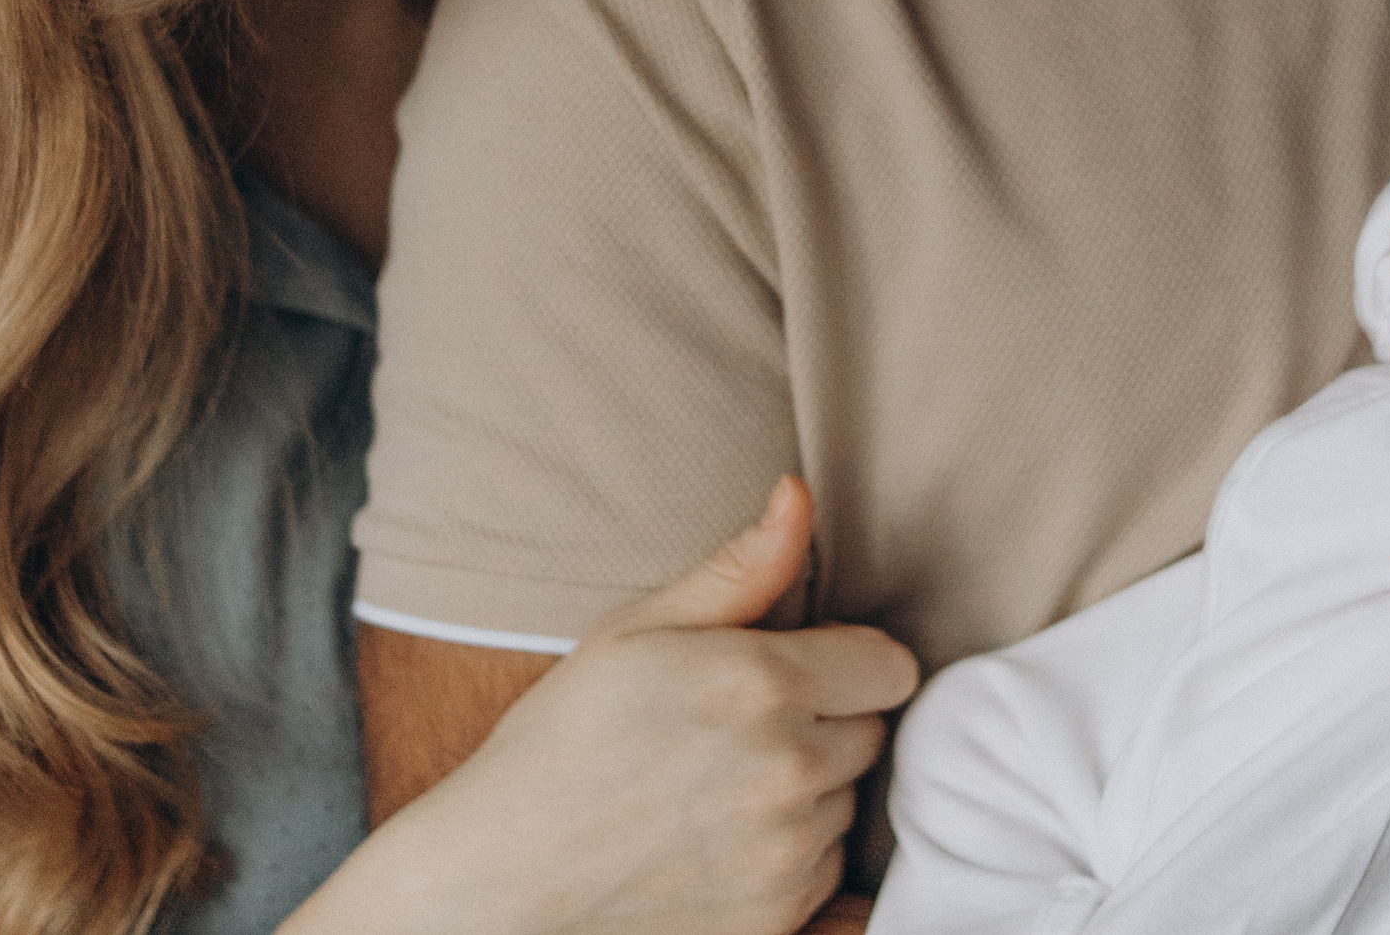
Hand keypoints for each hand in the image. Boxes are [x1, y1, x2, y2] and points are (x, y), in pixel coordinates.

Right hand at [308, 479, 917, 934]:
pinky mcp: (777, 921)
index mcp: (764, 682)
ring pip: (847, 805)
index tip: (799, 671)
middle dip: (826, 725)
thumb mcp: (636, 631)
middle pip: (872, 735)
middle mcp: (790, 770)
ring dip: (808, 793)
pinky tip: (726, 841)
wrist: (500, 876)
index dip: (846, 664)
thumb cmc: (561, 742)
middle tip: (741, 730)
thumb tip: (799, 496)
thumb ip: (739, 568)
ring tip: (719, 787)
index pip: (889, 666)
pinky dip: (793, 859)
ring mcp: (786, 853)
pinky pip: (829, 876)